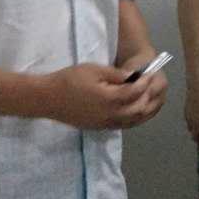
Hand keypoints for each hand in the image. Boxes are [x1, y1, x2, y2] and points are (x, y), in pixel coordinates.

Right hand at [39, 62, 166, 129]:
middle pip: (138, 109)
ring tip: (145, 96)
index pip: (135, 92)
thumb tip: (133, 77)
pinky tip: (132, 108)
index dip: (144, 82)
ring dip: (142, 109)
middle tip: (150, 84)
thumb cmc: (69, 80)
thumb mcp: (94, 70)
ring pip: (132, 121)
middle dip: (147, 96)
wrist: (48, 98)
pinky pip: (122, 125)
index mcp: (110, 99)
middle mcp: (110, 115)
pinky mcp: (99, 128)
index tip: (149, 73)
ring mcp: (105, 124)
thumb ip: (116, 75)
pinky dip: (132, 118)